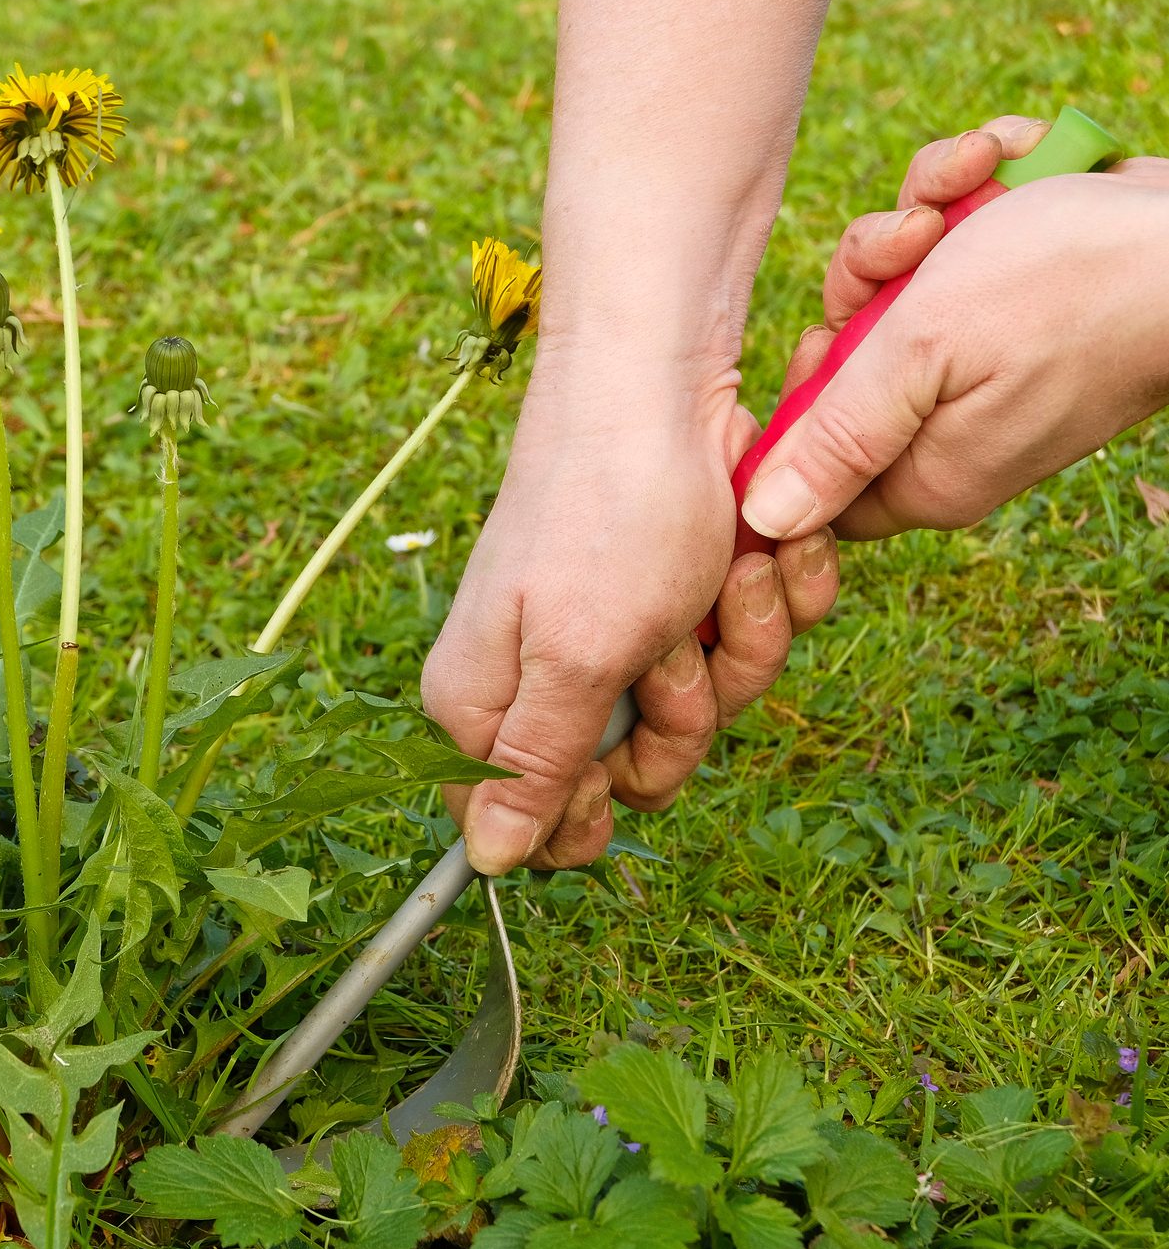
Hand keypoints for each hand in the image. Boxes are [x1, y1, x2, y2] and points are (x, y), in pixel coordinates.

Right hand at [422, 345, 839, 873]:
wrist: (668, 383)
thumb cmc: (609, 512)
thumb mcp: (577, 658)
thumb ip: (535, 769)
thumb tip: (492, 864)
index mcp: (484, 703)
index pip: (518, 825)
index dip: (580, 815)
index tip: (614, 772)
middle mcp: (543, 679)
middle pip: (629, 779)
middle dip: (682, 718)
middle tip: (674, 646)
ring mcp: (618, 639)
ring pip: (701, 715)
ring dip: (735, 647)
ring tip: (718, 573)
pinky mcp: (680, 603)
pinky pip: (742, 652)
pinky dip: (764, 603)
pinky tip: (751, 549)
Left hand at [743, 123, 1168, 540]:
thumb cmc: (1068, 286)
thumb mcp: (923, 354)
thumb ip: (839, 437)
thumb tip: (764, 519)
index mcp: (925, 474)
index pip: (813, 473)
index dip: (800, 400)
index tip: (825, 337)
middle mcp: (950, 430)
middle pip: (844, 367)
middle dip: (866, 281)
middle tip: (911, 244)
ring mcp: (983, 365)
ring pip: (893, 290)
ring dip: (921, 215)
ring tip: (976, 182)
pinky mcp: (1011, 303)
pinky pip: (952, 247)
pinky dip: (972, 190)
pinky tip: (1004, 162)